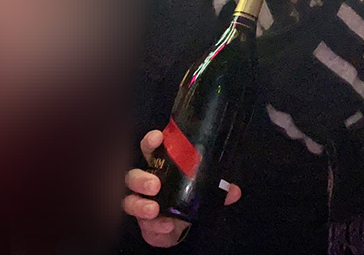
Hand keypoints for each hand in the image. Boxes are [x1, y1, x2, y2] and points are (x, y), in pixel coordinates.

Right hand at [122, 130, 241, 247]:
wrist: (178, 226)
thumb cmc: (185, 198)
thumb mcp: (203, 190)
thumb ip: (217, 189)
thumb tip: (234, 190)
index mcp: (159, 167)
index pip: (150, 149)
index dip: (150, 142)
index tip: (157, 137)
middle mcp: (145, 183)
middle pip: (133, 175)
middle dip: (141, 179)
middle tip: (155, 185)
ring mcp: (140, 203)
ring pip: (129, 200)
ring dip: (141, 205)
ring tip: (154, 209)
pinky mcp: (142, 223)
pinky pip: (143, 224)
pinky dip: (155, 225)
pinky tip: (165, 225)